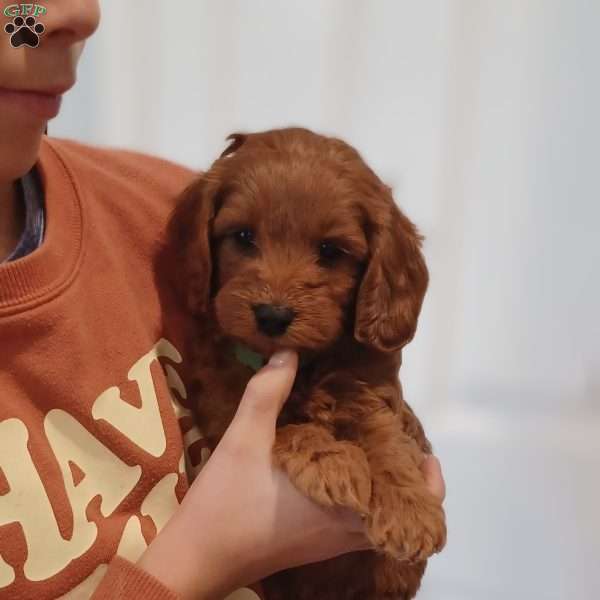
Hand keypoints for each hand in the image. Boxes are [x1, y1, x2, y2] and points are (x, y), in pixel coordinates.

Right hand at [138, 350, 445, 599]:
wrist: (198, 557)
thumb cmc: (226, 501)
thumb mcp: (242, 439)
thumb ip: (267, 393)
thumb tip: (291, 352)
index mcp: (339, 504)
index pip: (406, 505)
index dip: (428, 484)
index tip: (426, 453)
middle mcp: (344, 530)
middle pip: (401, 516)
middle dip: (408, 482)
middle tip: (399, 444)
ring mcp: (330, 545)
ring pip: (379, 524)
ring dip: (386, 493)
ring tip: (376, 454)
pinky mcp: (314, 549)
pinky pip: (357, 530)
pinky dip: (364, 506)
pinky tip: (341, 476)